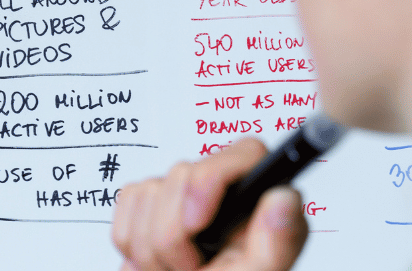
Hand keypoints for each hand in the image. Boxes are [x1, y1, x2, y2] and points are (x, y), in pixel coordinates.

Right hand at [111, 138, 307, 270]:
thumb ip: (278, 242)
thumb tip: (283, 196)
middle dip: (172, 236)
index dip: (209, 180)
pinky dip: (131, 241)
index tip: (196, 224)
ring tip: (173, 270)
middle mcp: (224, 190)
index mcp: (259, 200)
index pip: (245, 153)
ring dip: (151, 246)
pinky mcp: (150, 200)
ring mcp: (184, 193)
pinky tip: (154, 262)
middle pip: (183, 174)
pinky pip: (127, 202)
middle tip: (189, 267)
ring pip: (148, 191)